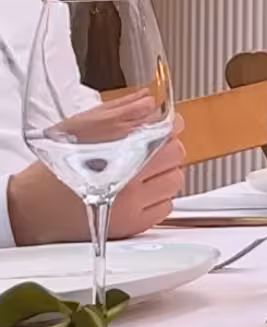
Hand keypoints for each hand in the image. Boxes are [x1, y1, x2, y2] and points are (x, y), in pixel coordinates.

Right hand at [1, 128, 183, 247]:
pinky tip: (137, 195)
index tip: (162, 128)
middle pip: (175, 153)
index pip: (165, 128)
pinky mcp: (132, 225)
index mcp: (113, 147)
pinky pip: (166, 206)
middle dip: (164, 149)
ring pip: (175, 180)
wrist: (30, 209)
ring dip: (164, 174)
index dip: (167, 125)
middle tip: (149, 152)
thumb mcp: (79, 128)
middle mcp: (125, 176)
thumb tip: (148, 101)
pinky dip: (157, 199)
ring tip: (141, 174)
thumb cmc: (52, 170)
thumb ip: (118, 111)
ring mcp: (131, 203)